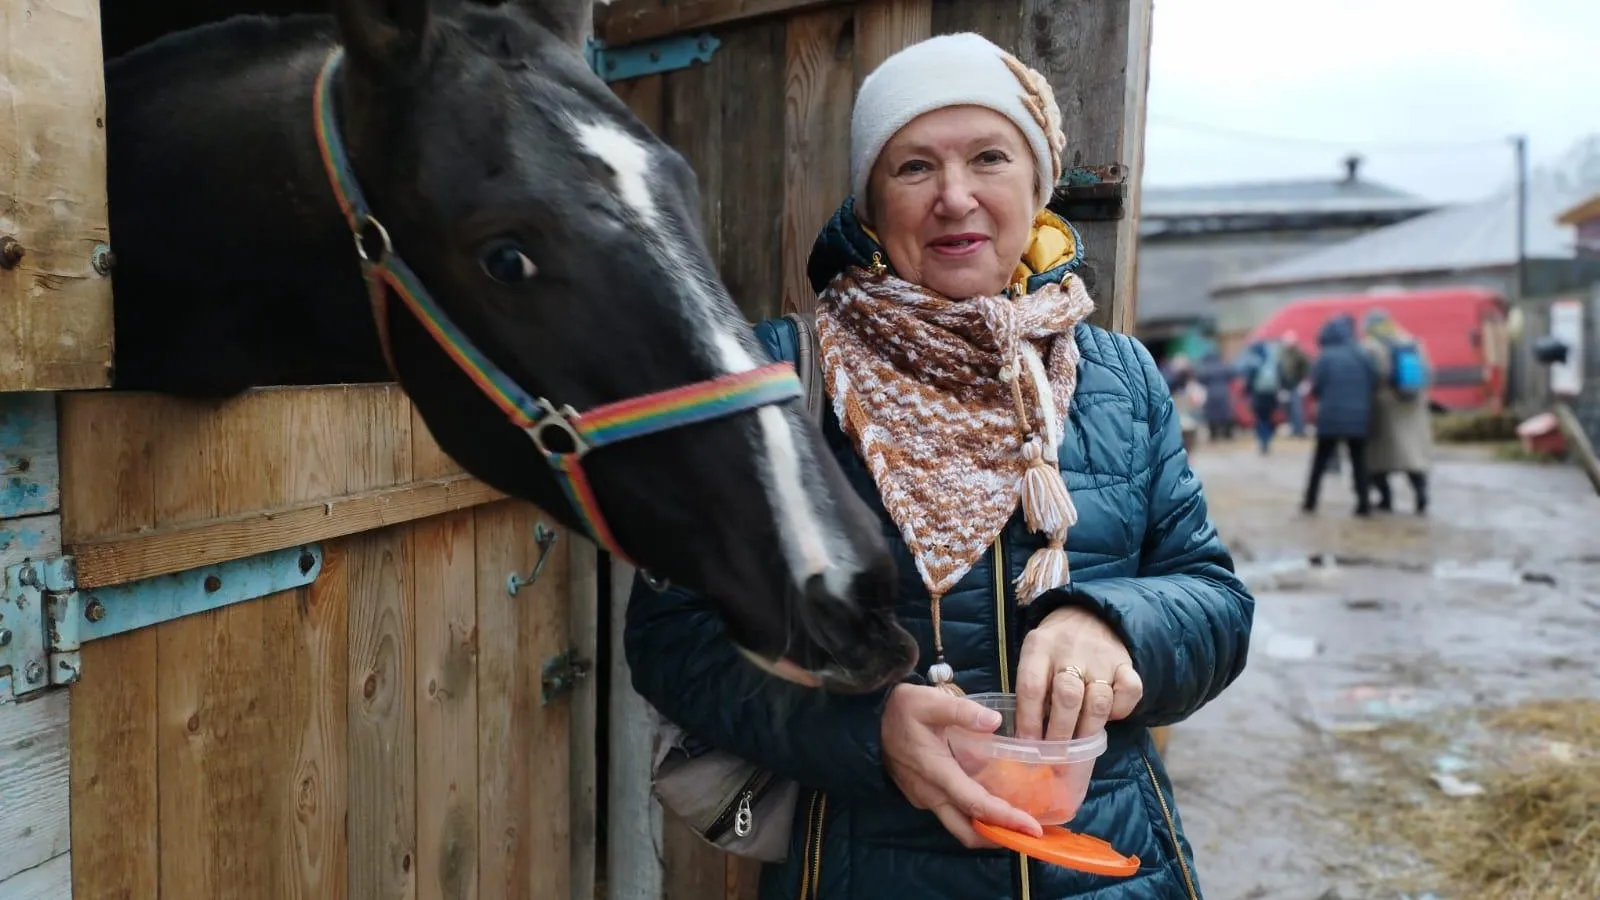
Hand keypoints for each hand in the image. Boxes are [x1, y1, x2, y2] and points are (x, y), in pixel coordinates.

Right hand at [881, 684, 1042, 846]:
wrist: (867, 720)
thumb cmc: (899, 709)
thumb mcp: (928, 701)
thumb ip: (961, 710)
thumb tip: (994, 721)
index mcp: (937, 773)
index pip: (975, 805)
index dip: (1005, 819)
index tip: (1031, 828)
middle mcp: (931, 794)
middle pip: (967, 831)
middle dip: (999, 838)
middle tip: (1030, 835)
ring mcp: (925, 798)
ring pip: (959, 826)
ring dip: (987, 831)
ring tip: (1016, 822)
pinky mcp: (922, 795)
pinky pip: (951, 815)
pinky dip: (974, 818)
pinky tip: (990, 803)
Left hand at [1015, 605, 1141, 741]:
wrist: (1088, 613)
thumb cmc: (1054, 646)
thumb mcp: (1034, 656)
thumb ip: (1033, 688)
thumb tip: (1029, 738)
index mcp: (1039, 647)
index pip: (1032, 687)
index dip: (1029, 721)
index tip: (1029, 746)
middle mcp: (1070, 650)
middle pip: (1067, 697)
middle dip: (1060, 733)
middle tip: (1056, 756)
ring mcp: (1101, 657)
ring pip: (1098, 701)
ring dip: (1088, 729)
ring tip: (1080, 747)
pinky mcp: (1125, 663)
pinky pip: (1130, 692)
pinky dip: (1121, 710)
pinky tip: (1109, 716)